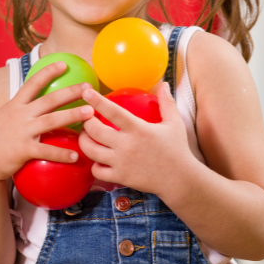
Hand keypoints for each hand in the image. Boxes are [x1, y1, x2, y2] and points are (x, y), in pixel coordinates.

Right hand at [0, 62, 95, 182]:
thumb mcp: (2, 118)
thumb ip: (18, 112)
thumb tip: (34, 106)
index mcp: (15, 106)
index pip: (33, 83)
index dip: (48, 72)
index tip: (64, 63)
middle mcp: (20, 115)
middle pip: (50, 99)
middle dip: (71, 91)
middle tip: (89, 87)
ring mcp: (22, 131)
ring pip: (52, 120)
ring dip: (73, 115)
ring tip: (90, 114)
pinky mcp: (23, 150)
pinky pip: (47, 151)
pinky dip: (62, 154)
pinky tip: (77, 156)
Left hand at [78, 82, 195, 194]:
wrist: (179, 179)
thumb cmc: (177, 149)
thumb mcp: (174, 123)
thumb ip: (166, 102)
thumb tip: (164, 84)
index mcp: (139, 129)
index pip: (113, 112)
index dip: (97, 101)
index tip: (86, 92)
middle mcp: (127, 145)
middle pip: (94, 131)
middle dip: (85, 122)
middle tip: (86, 118)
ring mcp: (121, 162)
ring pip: (91, 151)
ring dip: (84, 141)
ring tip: (86, 136)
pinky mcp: (120, 177)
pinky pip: (97, 171)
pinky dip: (94, 165)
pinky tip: (98, 160)